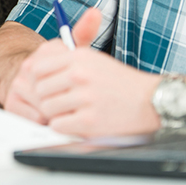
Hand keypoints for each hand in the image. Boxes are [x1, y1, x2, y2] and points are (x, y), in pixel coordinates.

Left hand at [10, 8, 159, 136]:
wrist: (150, 100)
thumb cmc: (120, 82)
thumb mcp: (94, 59)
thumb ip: (65, 60)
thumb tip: (35, 67)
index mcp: (78, 57)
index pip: (37, 67)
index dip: (38, 80)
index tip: (46, 87)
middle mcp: (80, 75)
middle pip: (40, 90)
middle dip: (46, 99)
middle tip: (58, 103)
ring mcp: (85, 98)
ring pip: (47, 108)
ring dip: (54, 114)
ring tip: (69, 113)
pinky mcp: (90, 121)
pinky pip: (59, 125)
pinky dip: (64, 127)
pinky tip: (75, 123)